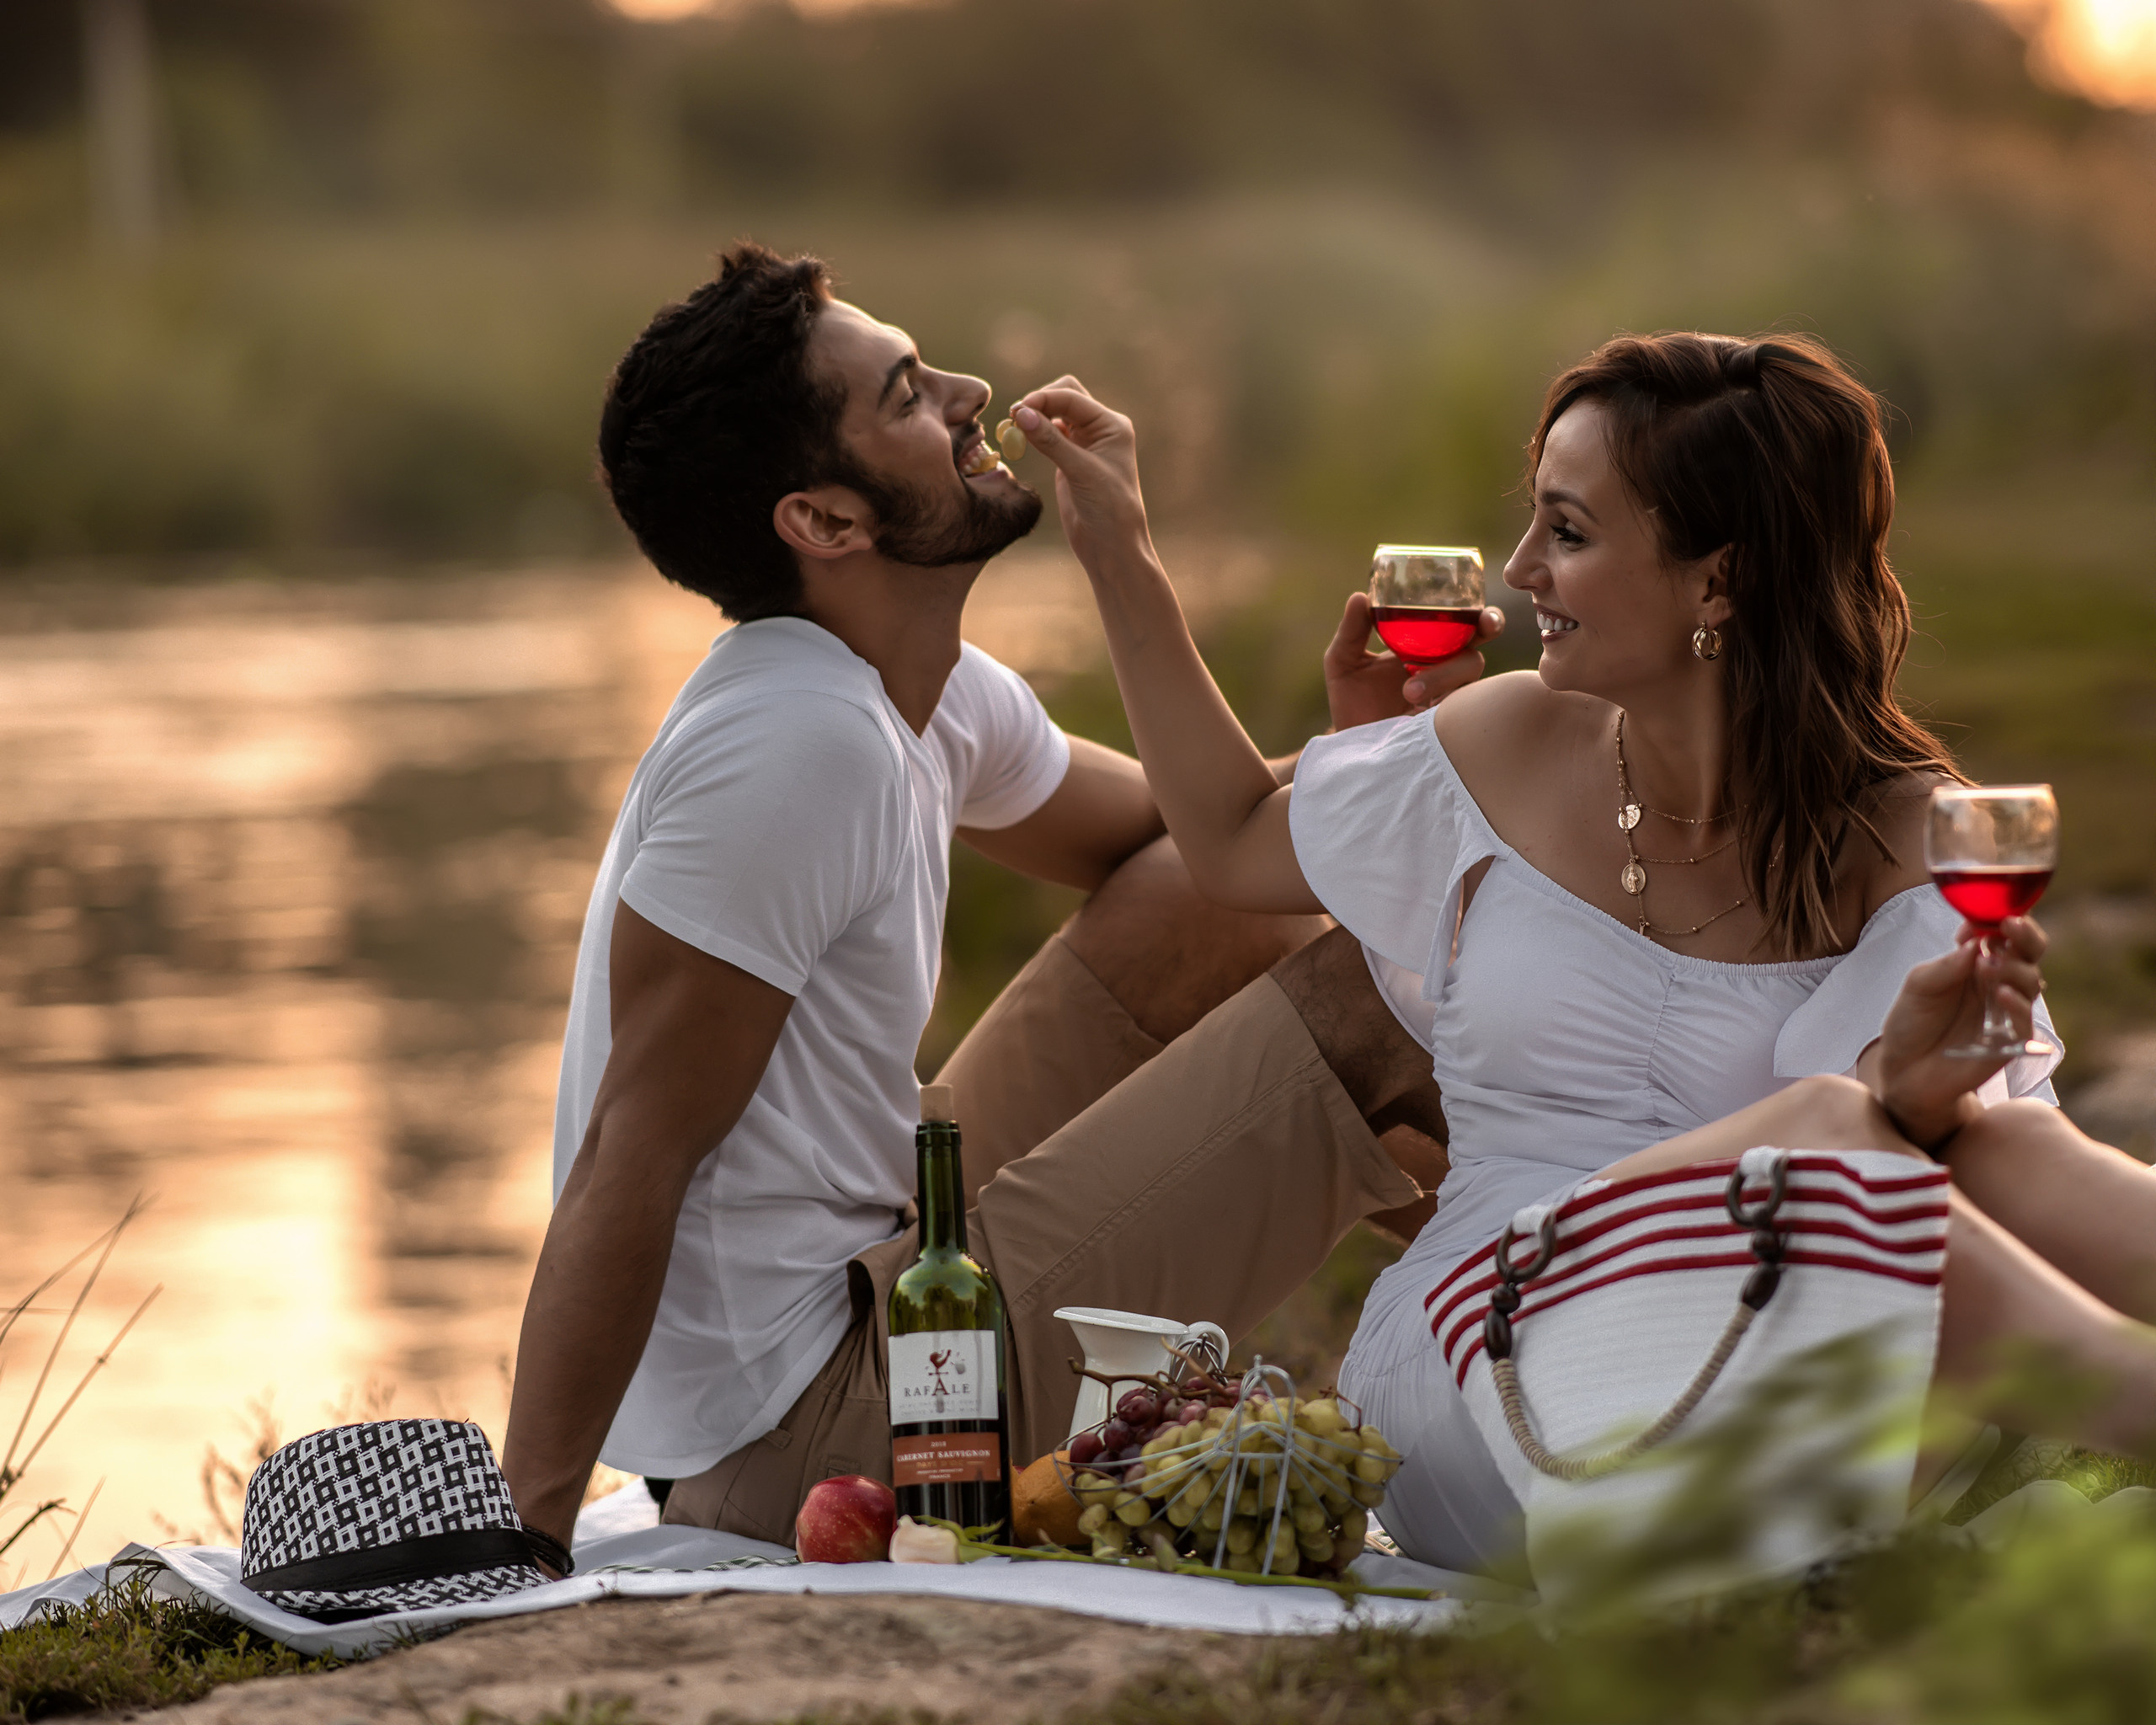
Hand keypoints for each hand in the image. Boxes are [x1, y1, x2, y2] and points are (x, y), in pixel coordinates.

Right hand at [1013, 380, 1149, 569]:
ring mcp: (1083, 443)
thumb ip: (1051, 441)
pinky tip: (1019, 440)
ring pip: (1054, 414)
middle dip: (1039, 403)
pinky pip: (1048, 435)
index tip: (1019, 410)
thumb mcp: (1080, 472)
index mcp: (1111, 425)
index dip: (1044, 398)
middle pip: (1064, 397)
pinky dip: (1033, 433)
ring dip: (1034, 417)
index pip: (1072, 397)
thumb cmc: (1108, 510)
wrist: (1111, 546)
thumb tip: (1022, 413)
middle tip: (1014, 418)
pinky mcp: (1069, 458)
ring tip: (1013, 429)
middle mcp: (1099, 429)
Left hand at [1324, 592, 1504, 730]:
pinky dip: (1447, 702)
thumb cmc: (1351, 701)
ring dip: (1444, 674)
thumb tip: (1360, 597)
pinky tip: (1422, 710)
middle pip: (1477, 641)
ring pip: (1470, 670)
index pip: (1461, 623)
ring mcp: (1449, 695)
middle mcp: (1444, 667)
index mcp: (1426, 647)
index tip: (1481, 611)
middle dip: (1489, 628)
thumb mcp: (1344, 662)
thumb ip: (1351, 631)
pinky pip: (1464, 707)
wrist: (1353, 743)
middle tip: (1484, 626)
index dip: (1480, 614)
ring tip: (1409, 691)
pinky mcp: (1448, 721)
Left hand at [1874, 915, 2046, 1149]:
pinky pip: (2024, 1020)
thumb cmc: (1912, 1023)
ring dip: (2013, 968)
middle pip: (2028, 952)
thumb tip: (1973, 943)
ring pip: (2030, 981)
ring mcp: (2007, 1011)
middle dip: (2025, 936)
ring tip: (1989, 965)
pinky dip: (2016, 1004)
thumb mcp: (1918, 986)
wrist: (1904, 1072)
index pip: (2003, 933)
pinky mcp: (2010, 1041)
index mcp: (1976, 962)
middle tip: (2010, 926)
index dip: (2002, 920)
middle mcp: (1997, 982)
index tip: (1992, 915)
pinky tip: (2002, 994)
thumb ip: (1945, 965)